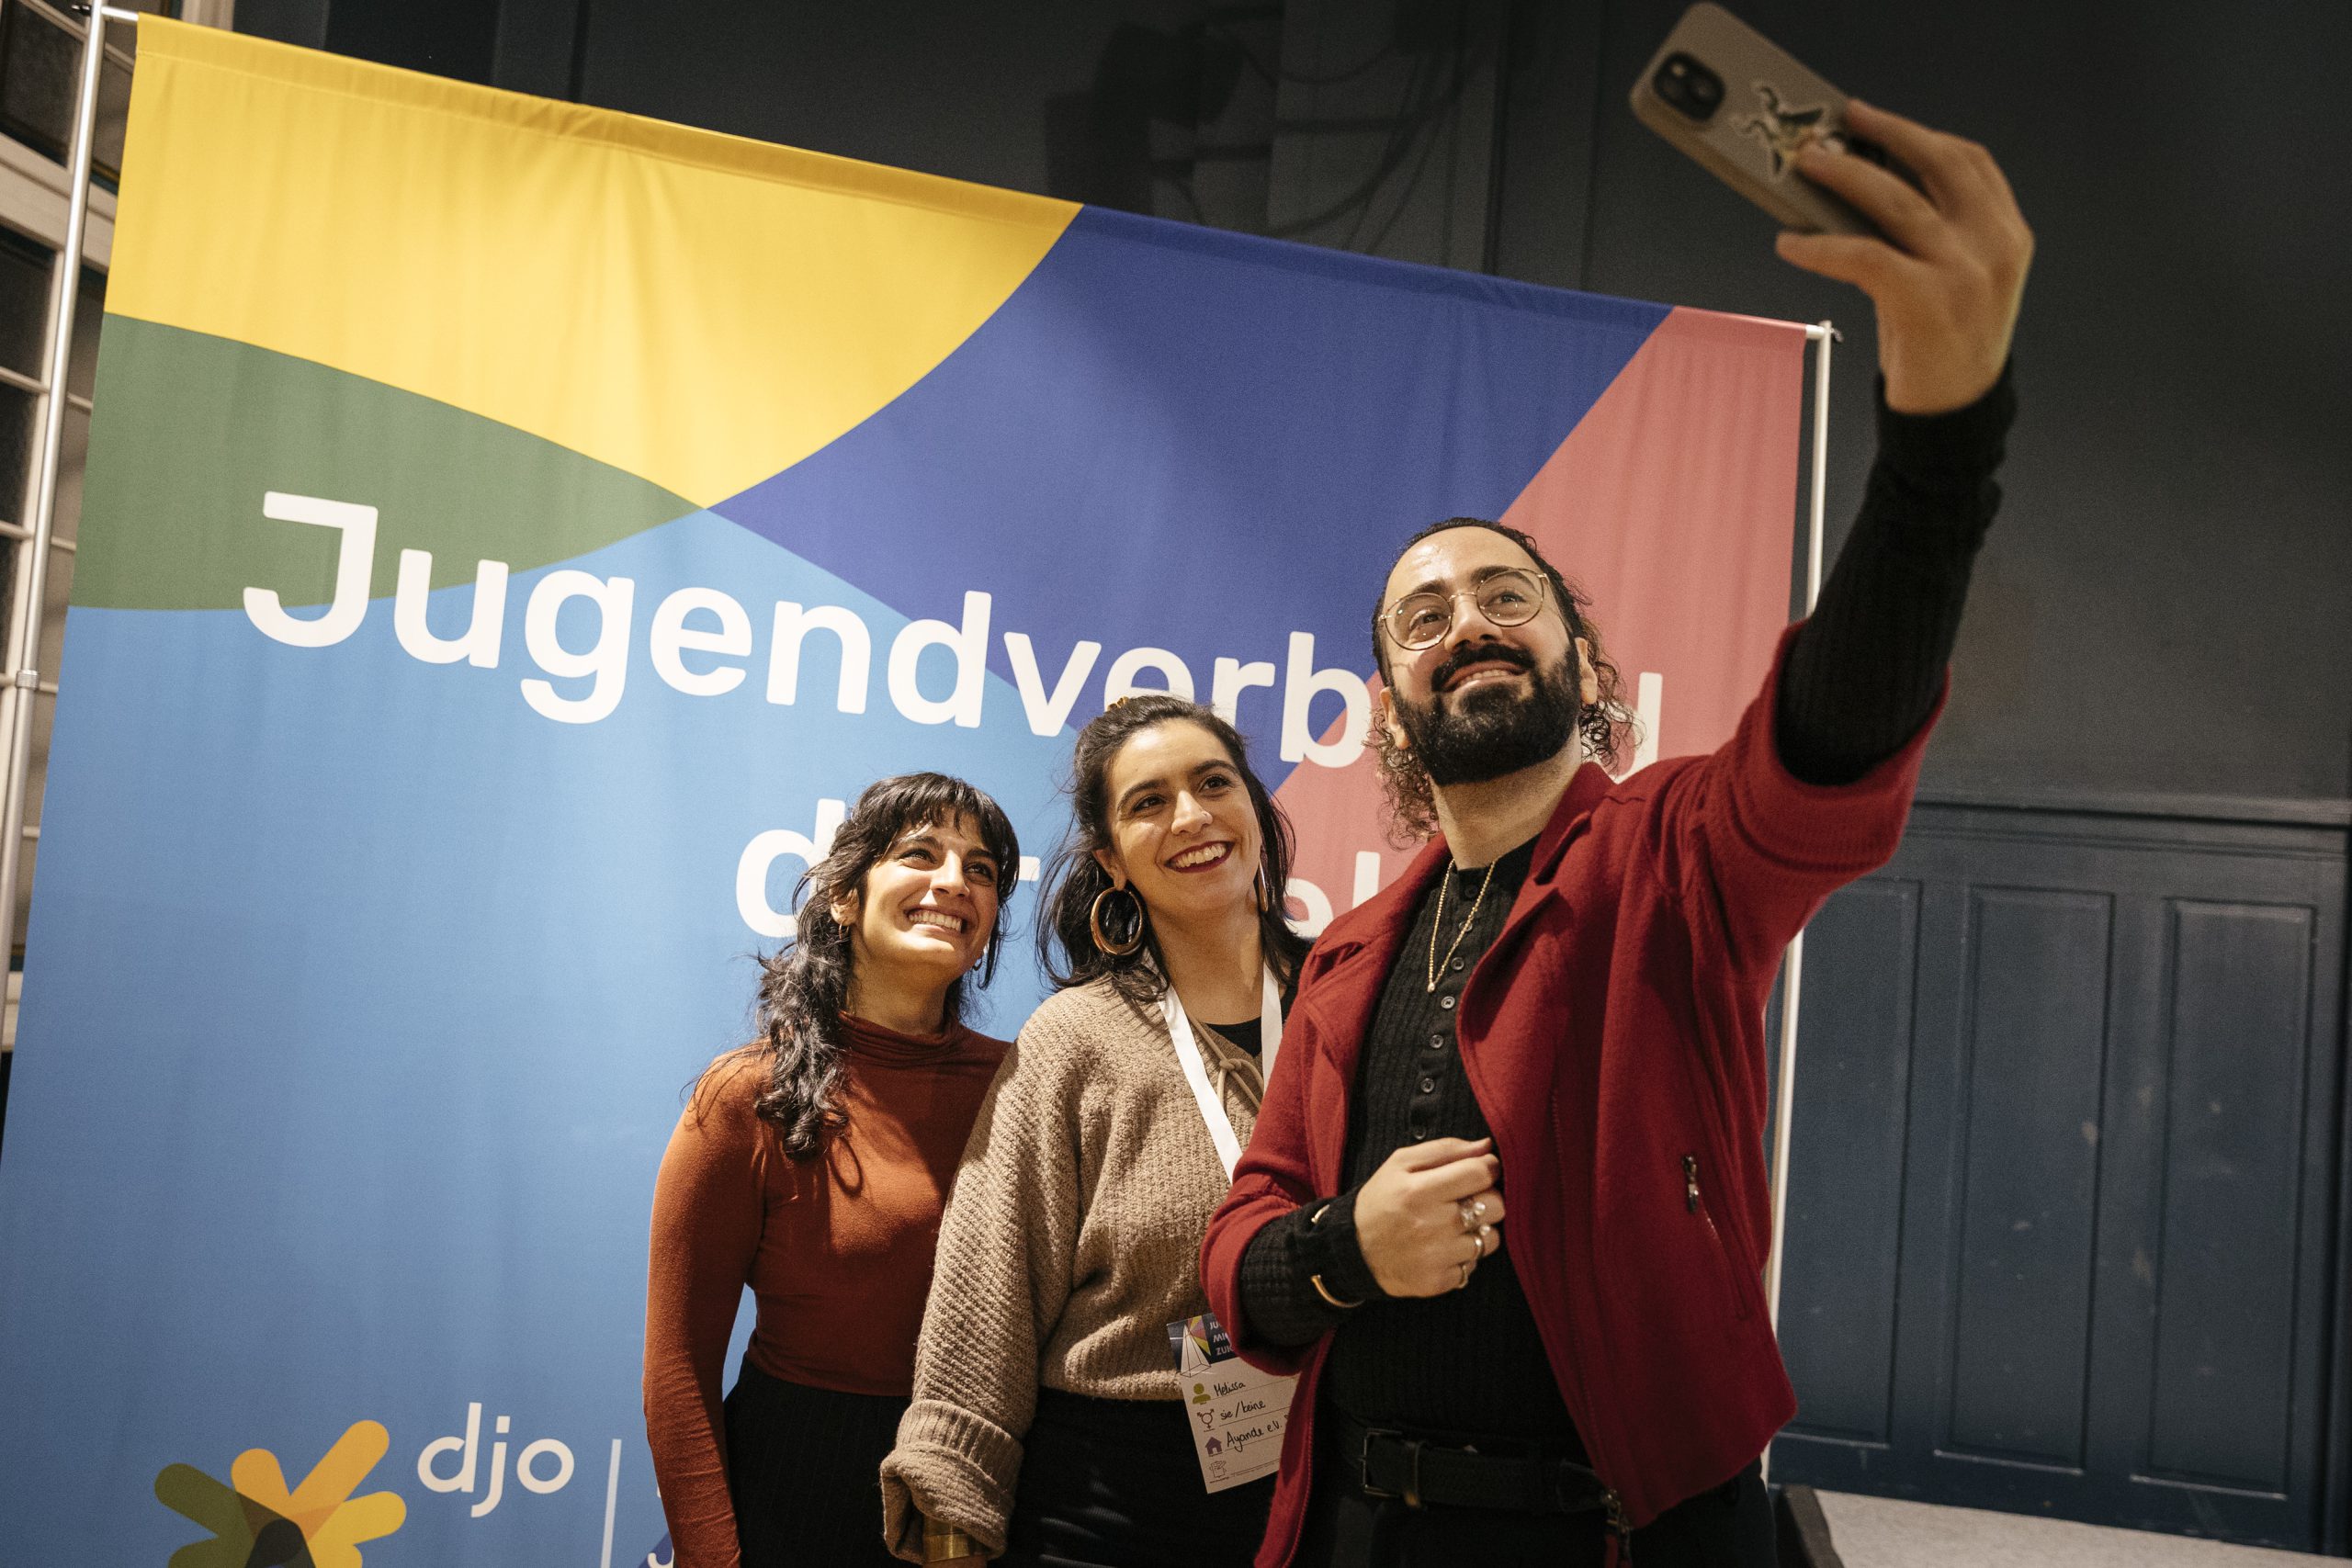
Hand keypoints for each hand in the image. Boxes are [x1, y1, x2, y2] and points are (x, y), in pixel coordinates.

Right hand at [1354, 1136, 1505, 1296]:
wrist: (1353, 1250)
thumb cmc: (1381, 1200)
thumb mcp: (1400, 1163)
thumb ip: (1445, 1150)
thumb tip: (1486, 1146)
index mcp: (1419, 1190)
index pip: (1481, 1173)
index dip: (1488, 1168)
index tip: (1480, 1170)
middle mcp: (1431, 1225)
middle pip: (1496, 1206)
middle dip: (1488, 1198)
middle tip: (1466, 1199)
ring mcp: (1436, 1256)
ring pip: (1490, 1238)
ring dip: (1479, 1230)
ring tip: (1454, 1226)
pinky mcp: (1438, 1281)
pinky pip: (1475, 1265)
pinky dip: (1465, 1256)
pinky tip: (1444, 1248)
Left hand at [1775, 99, 2032, 414]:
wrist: (1953, 413)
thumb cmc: (1941, 341)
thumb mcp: (1950, 276)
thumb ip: (1928, 231)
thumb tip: (1855, 184)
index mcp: (2006, 233)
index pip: (1968, 161)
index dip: (1916, 133)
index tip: (1871, 118)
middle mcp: (1994, 245)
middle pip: (1935, 166)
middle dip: (1881, 136)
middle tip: (1831, 127)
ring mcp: (1965, 273)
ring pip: (1897, 202)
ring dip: (1844, 176)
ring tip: (1806, 164)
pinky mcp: (1928, 302)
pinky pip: (1865, 256)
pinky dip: (1822, 246)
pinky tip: (1791, 243)